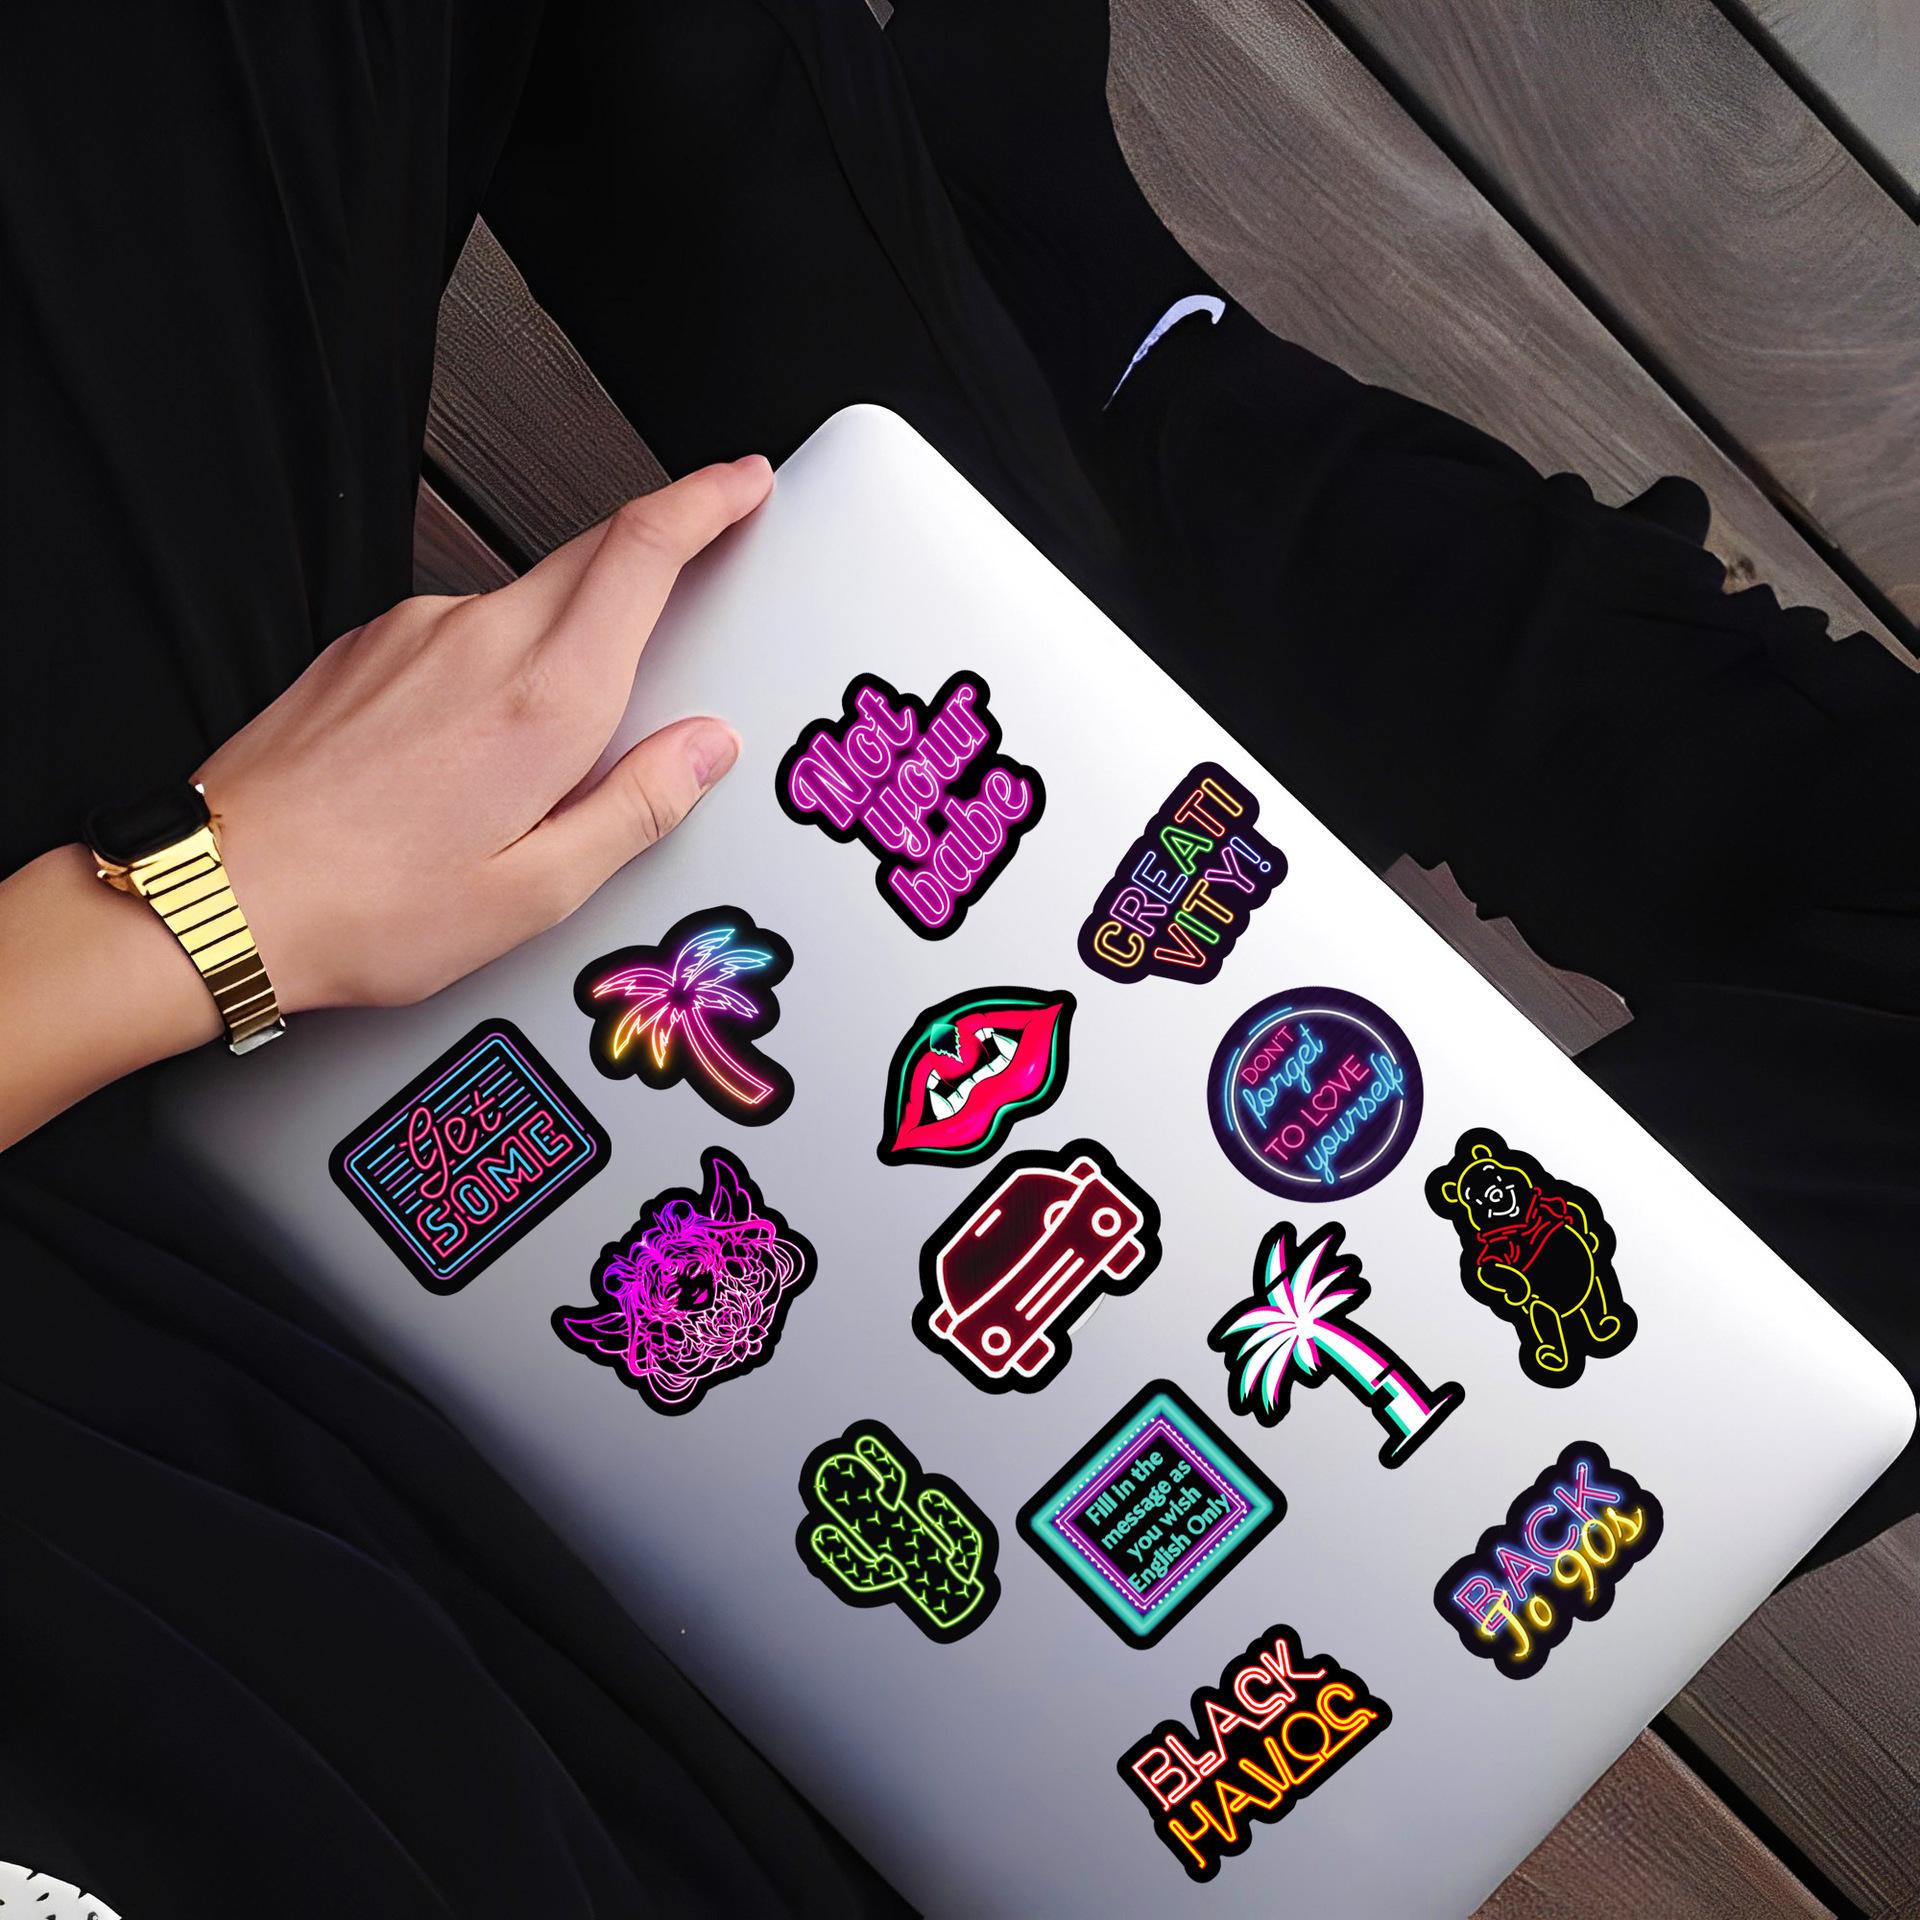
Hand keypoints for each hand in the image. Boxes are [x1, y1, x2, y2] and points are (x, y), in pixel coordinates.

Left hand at [201, 456, 770, 1010]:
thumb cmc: (368, 907)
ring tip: (549, 750)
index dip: (705, 501)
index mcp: (543, 700)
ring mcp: (415, 632)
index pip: (641, 552)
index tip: (740, 482)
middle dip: (659, 544)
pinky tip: (472, 751)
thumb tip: (704, 748)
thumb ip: (637, 807)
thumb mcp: (537, 892)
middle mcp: (479, 640)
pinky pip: (464, 631)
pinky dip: (498, 667)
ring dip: (567, 637)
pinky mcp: (367, 644)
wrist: (221, 895)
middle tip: (697, 569)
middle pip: (594, 553)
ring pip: (529, 600)